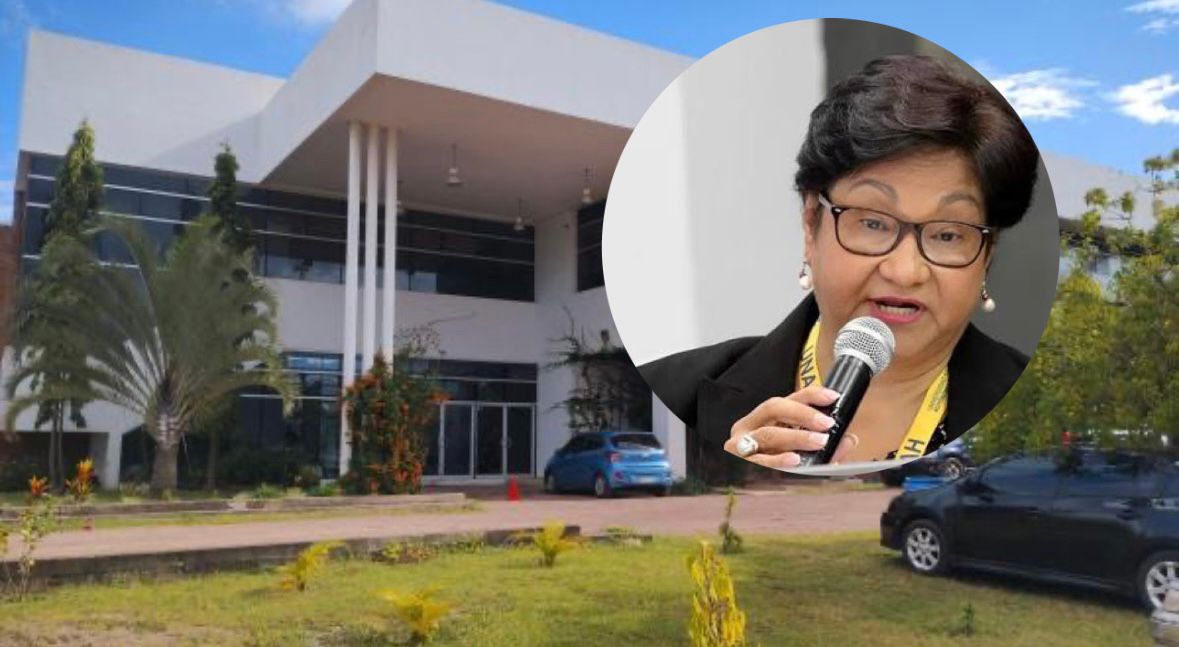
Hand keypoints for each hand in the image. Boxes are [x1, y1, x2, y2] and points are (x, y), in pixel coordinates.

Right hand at [723, 385, 859, 468]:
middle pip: (773, 408)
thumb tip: (849, 440)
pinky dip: (778, 460)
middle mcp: (749, 426)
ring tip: (819, 442)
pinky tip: (794, 461)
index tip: (833, 397)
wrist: (742, 496)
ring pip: (767, 434)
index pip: (788, 398)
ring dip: (796, 437)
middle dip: (803, 413)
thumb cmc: (775, 471)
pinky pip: (759, 460)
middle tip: (826, 424)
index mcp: (764, 419)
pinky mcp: (737, 464)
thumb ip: (826, 449)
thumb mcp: (802, 456)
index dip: (811, 395)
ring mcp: (740, 445)